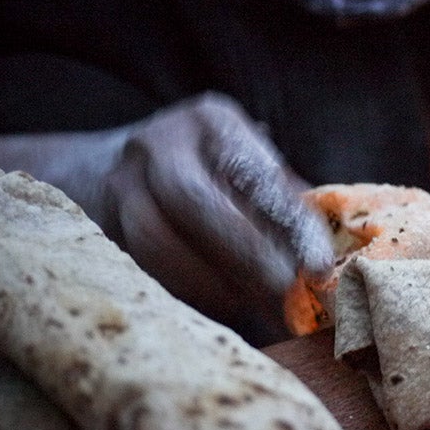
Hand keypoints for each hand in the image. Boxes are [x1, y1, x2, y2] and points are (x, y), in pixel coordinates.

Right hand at [94, 93, 331, 343]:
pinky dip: (187, 293)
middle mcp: (160, 142)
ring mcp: (118, 182)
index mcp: (212, 121)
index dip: (289, 224)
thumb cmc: (206, 173)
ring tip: (254, 308)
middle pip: (195, 201)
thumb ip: (284, 204)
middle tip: (286, 298)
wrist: (98, 169)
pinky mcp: (97, 226)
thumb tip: (331, 266)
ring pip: (155, 240)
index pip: (254, 172)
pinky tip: (220, 307)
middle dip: (246, 257)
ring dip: (212, 284)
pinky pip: (141, 267)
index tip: (318, 268)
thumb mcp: (246, 167)